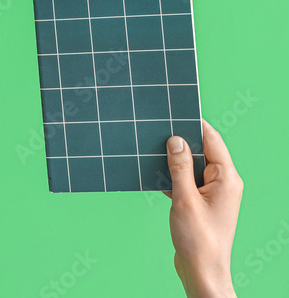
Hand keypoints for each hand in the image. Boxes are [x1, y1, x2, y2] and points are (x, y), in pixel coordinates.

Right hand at [165, 119, 242, 297]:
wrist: (202, 271)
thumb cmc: (199, 240)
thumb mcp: (185, 199)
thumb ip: (180, 168)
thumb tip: (176, 140)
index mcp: (227, 178)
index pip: (212, 139)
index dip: (194, 123)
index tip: (176, 110)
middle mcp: (223, 183)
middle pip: (202, 150)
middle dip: (181, 140)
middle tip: (158, 128)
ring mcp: (213, 193)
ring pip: (192, 165)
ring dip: (174, 160)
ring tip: (153, 151)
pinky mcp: (201, 203)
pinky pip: (187, 180)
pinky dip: (173, 176)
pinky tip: (156, 175)